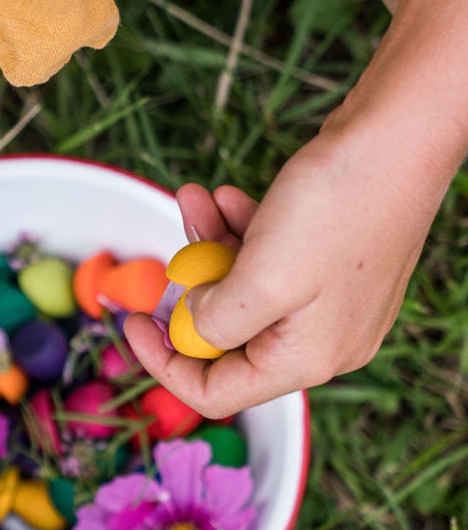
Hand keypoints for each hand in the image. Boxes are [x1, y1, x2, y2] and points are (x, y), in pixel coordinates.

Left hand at [122, 119, 445, 413]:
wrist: (398, 138)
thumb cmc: (337, 209)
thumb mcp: (261, 278)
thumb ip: (216, 320)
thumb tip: (193, 326)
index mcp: (307, 358)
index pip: (217, 391)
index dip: (164, 362)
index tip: (131, 319)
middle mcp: (322, 339)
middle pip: (228, 336)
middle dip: (191, 286)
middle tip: (172, 243)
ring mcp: (329, 299)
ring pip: (244, 286)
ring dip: (210, 244)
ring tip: (194, 198)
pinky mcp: (331, 260)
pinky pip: (268, 258)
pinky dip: (240, 229)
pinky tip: (229, 195)